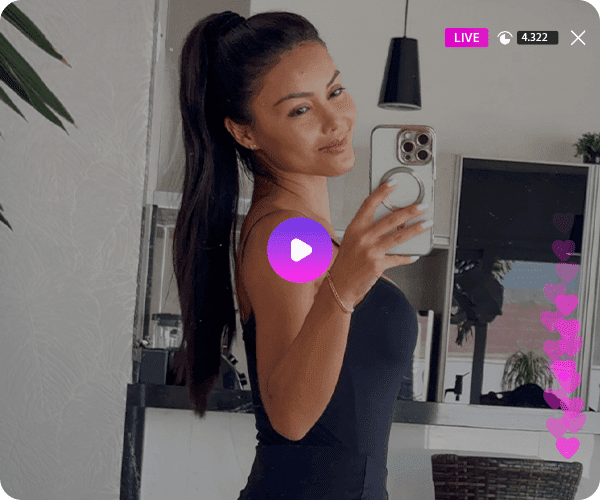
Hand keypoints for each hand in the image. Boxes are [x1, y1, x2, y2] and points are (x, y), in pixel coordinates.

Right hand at [328, 180, 429, 306]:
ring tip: (427, 224)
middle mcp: (363, 237)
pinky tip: (414, 254)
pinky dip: (407, 257)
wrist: (339, 284)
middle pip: (391, 219)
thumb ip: (368, 229)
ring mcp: (371, 251)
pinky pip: (397, 258)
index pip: (369, 204)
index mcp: (355, 227)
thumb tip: (392, 222)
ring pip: (398, 236)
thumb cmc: (346, 262)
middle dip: (410, 211)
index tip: (393, 184)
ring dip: (416, 229)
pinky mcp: (378, 264)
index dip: (382, 192)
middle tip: (422, 206)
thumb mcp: (352, 240)